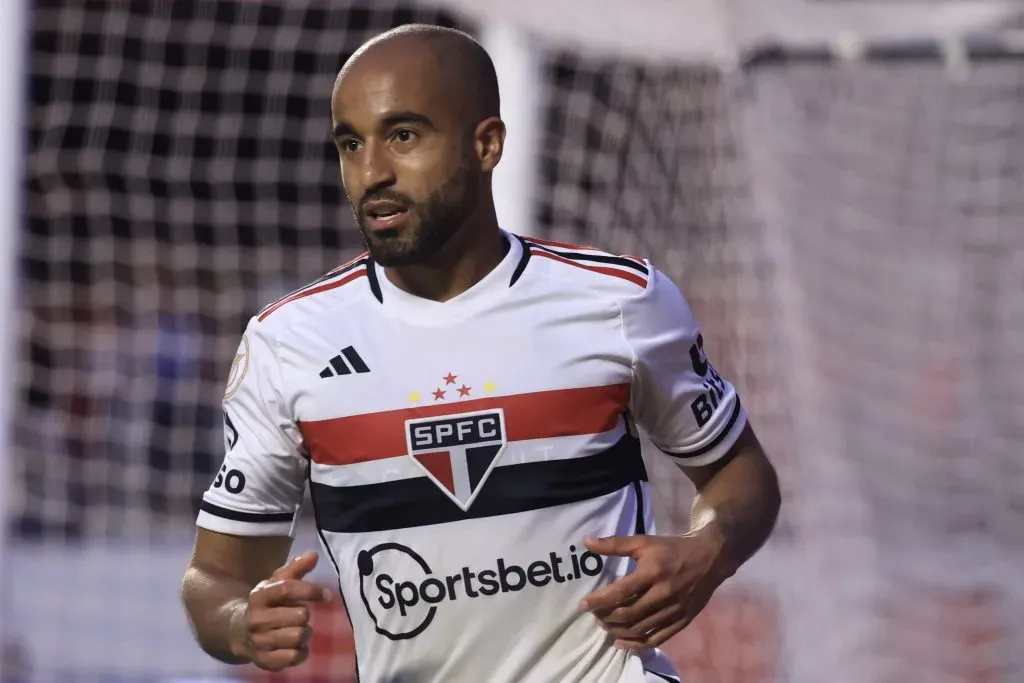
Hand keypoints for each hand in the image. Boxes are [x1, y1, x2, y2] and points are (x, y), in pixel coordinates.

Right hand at [233, 550, 332, 671]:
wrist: (237, 630)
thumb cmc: (267, 603)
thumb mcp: (277, 583)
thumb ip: (296, 568)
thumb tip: (313, 554)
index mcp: (260, 596)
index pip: (287, 589)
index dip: (310, 590)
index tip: (327, 595)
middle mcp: (257, 619)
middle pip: (300, 615)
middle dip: (306, 615)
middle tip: (301, 616)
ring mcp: (259, 641)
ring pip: (298, 636)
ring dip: (305, 634)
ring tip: (299, 630)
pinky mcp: (264, 660)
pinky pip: (293, 657)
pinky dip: (301, 652)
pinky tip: (296, 647)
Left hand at [578, 531, 731, 649]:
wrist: (710, 558)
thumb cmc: (672, 549)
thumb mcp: (644, 542)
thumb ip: (614, 544)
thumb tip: (586, 542)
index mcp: (652, 572)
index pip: (620, 592)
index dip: (599, 601)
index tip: (582, 605)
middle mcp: (663, 593)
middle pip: (628, 613)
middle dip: (606, 617)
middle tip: (594, 615)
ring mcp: (674, 610)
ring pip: (641, 628)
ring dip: (618, 631)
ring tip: (605, 626)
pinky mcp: (682, 620)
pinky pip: (657, 638)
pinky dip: (638, 644)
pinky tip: (622, 643)